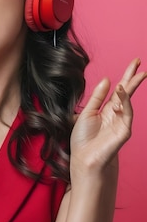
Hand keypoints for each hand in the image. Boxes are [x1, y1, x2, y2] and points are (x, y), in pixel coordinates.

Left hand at [70, 59, 146, 174]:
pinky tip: (121, 91)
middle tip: (139, 62)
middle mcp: (117, 114)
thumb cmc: (83, 139)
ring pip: (128, 101)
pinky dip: (125, 100)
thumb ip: (97, 97)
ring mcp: (122, 122)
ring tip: (132, 76)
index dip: (126, 76)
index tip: (134, 63)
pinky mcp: (124, 131)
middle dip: (133, 78)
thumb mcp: (87, 112)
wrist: (83, 158)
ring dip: (128, 88)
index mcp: (107, 110)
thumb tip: (108, 80)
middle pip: (127, 92)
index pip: (119, 90)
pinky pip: (127, 112)